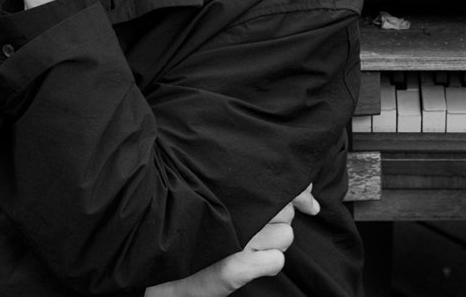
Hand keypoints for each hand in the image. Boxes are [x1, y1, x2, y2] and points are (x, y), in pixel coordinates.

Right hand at [145, 186, 317, 296]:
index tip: (309, 204)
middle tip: (252, 229)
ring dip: (272, 244)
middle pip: (284, 212)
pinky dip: (267, 265)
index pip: (279, 187)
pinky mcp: (233, 269)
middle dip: (276, 222)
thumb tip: (305, 198)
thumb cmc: (187, 234)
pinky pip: (276, 262)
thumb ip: (247, 193)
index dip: (300, 193)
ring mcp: (234, 241)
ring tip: (246, 247)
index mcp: (225, 192)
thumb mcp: (213, 206)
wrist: (156, 277)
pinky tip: (249, 265)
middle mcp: (232, 212)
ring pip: (285, 236)